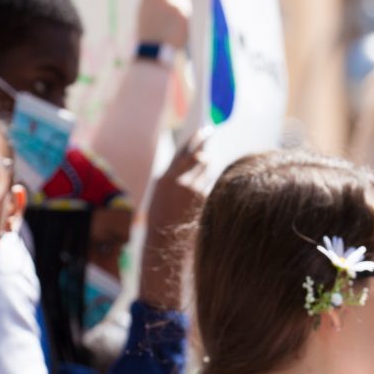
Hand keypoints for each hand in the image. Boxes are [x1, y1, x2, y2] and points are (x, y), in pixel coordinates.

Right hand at [137, 0, 191, 48]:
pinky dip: (187, 20)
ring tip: (173, 25)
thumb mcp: (148, 9)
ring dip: (184, 11)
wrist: (153, 50)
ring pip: (187, 2)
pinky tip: (178, 29)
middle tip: (177, 11)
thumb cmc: (150, 32)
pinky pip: (190, 12)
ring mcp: (174, 2)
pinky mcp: (184, 12)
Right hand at [139, 132, 207, 310]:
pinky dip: (209, 189)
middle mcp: (180, 181)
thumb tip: (198, 159)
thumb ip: (175, 175)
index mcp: (166, 178)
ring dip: (206, 171)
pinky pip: (212, 189)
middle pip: (200, 157)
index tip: (204, 129)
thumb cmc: (162, 219)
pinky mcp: (205, 203)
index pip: (184, 150)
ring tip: (202, 171)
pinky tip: (201, 195)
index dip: (195, 139)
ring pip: (208, 173)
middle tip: (211, 136)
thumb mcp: (161, 193)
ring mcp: (195, 192)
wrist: (165, 245)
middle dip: (205, 147)